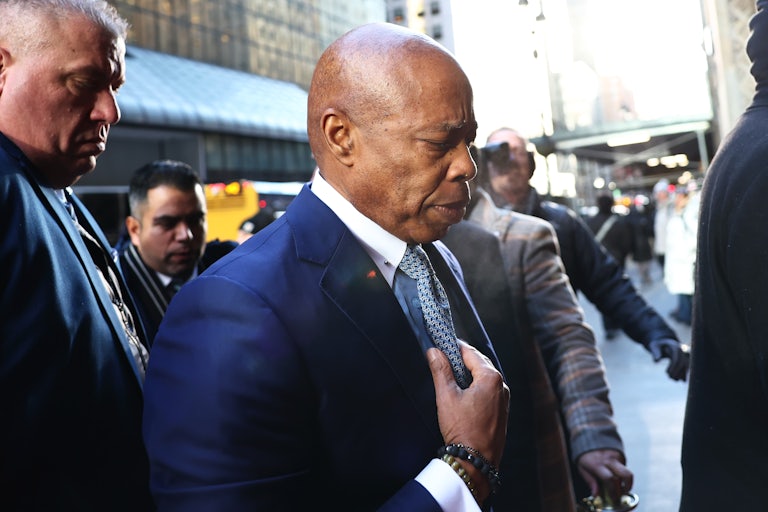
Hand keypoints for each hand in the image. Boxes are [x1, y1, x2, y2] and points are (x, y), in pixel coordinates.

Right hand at [427, 342, 508, 501]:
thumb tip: (434, 352)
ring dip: (469, 373)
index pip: (470, 353)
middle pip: (480, 363)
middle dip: (462, 359)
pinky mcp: (501, 412)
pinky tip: (462, 393)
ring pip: (484, 378)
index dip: (454, 347)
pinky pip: (488, 391)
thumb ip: (440, 370)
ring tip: (450, 374)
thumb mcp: (446, 396)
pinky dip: (476, 386)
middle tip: (443, 357)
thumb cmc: (462, 428)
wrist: (475, 461)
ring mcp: (503, 400)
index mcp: (491, 378)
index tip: (441, 343)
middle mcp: (502, 386)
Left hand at [577, 449, 633, 503]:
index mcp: (596, 464)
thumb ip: (590, 481)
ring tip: (621, 490)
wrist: (589, 438)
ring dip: (626, 484)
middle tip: (619, 496)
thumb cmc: (584, 457)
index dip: (613, 491)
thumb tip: (596, 495)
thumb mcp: (582, 469)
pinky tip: (617, 479)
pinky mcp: (620, 455)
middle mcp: (608, 459)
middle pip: (624, 476)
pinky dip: (623, 477)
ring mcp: (615, 456)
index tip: (613, 499)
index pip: (609, 479)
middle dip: (624, 489)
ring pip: (627, 473)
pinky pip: (625, 469)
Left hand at [648, 338, 689, 380]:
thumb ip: (655, 352)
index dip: (673, 367)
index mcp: (675, 346)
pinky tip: (680, 380)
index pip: (676, 358)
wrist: (664, 343)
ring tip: (673, 379)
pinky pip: (687, 367)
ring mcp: (686, 354)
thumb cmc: (658, 345)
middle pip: (683, 363)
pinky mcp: (687, 359)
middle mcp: (683, 350)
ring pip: (687, 366)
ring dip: (681, 374)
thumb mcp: (654, 346)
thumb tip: (656, 361)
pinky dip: (684, 373)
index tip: (667, 373)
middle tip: (670, 377)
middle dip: (677, 372)